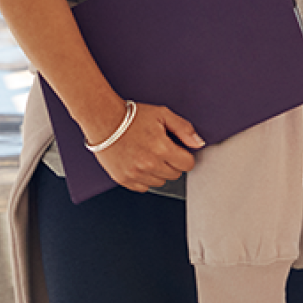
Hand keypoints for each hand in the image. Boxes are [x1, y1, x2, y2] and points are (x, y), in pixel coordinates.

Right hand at [84, 101, 203, 191]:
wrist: (104, 120)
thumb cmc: (132, 116)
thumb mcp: (163, 114)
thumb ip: (184, 129)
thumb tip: (198, 143)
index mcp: (161, 148)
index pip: (187, 164)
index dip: (184, 156)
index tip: (177, 150)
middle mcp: (149, 164)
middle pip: (175, 175)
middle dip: (172, 163)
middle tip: (161, 150)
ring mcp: (135, 173)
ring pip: (160, 182)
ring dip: (158, 172)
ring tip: (148, 155)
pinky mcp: (123, 179)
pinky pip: (143, 187)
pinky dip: (144, 178)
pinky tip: (139, 164)